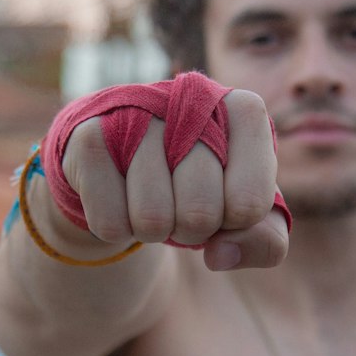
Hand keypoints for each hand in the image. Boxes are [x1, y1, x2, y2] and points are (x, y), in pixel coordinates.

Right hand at [61, 89, 287, 270]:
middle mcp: (190, 100)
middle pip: (202, 213)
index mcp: (244, 111)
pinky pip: (110, 222)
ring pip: (153, 219)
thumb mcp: (247, 214)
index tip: (228, 201)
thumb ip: (265, 241)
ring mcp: (135, 113)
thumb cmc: (205, 185)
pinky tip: (120, 197)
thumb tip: (221, 256)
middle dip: (194, 230)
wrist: (130, 162)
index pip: (251, 203)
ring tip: (154, 200)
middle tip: (184, 206)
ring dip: (155, 231)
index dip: (236, 222)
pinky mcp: (89, 137)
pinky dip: (118, 228)